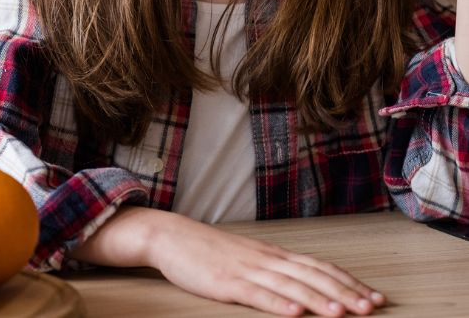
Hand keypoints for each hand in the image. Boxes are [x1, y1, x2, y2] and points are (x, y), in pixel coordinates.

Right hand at [149, 212, 383, 315]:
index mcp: (272, 254)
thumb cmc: (209, 251)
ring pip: (290, 286)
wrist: (171, 236)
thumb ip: (274, 269)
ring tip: (344, 314)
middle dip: (345, 292)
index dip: (348, 281)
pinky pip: (257, 295)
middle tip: (373, 307)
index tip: (375, 296)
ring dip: (319, 300)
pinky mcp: (226, 283)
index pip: (319, 267)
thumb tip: (304, 285)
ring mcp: (247, 271)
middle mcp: (266, 260)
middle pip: (312, 276)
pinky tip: (295, 314)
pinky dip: (278, 304)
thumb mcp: (247, 257)